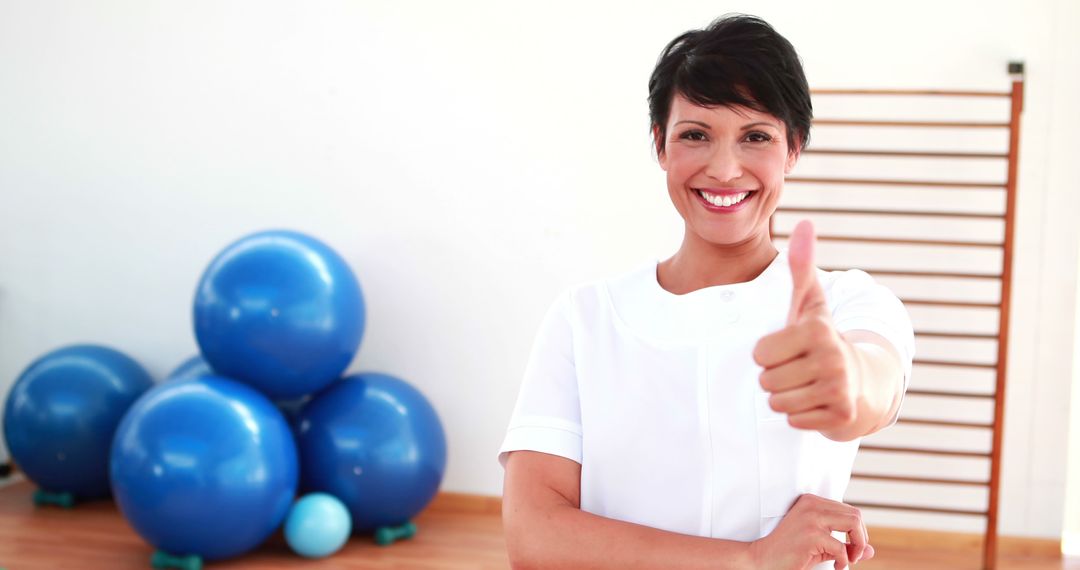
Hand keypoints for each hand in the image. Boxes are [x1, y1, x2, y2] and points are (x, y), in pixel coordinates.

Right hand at [749, 494, 873, 569]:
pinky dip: (844, 561)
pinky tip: (836, 566)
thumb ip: (845, 545)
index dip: (857, 532)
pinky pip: (842, 548)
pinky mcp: (811, 535)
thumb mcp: (822, 546)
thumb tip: (871, 551)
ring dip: (858, 546)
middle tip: (854, 556)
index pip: (849, 510)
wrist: (763, 559)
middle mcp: (812, 505)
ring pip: (854, 523)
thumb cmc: (791, 553)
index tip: (851, 549)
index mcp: (812, 501)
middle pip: (855, 515)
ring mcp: (811, 518)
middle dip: (861, 538)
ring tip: (848, 559)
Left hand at [752, 220, 860, 432]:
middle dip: (776, 377)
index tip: (789, 348)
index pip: (759, 354)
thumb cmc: (822, 338)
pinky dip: (800, 416)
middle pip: (766, 380)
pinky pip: (793, 421)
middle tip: (798, 369)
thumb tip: (805, 223)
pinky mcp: (840, 416)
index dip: (768, 353)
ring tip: (806, 385)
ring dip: (786, 398)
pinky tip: (816, 402)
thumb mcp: (811, 303)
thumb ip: (802, 265)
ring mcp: (838, 389)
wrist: (863, 381)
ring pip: (777, 402)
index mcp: (815, 329)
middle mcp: (831, 358)